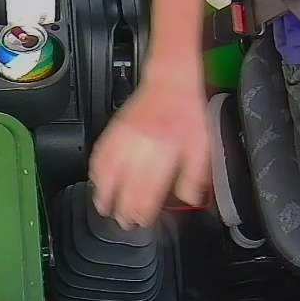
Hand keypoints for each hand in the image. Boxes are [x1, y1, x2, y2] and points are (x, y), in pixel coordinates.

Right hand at [89, 74, 209, 228]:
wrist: (170, 79)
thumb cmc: (187, 110)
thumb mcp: (203, 143)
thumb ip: (196, 173)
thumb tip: (191, 198)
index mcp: (167, 149)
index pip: (149, 187)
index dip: (143, 209)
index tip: (141, 220)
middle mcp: (143, 143)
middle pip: (127, 183)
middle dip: (123, 207)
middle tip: (123, 221)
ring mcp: (126, 135)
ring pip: (108, 170)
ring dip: (104, 192)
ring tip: (104, 207)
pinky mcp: (115, 128)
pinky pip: (100, 153)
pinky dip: (96, 170)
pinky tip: (97, 181)